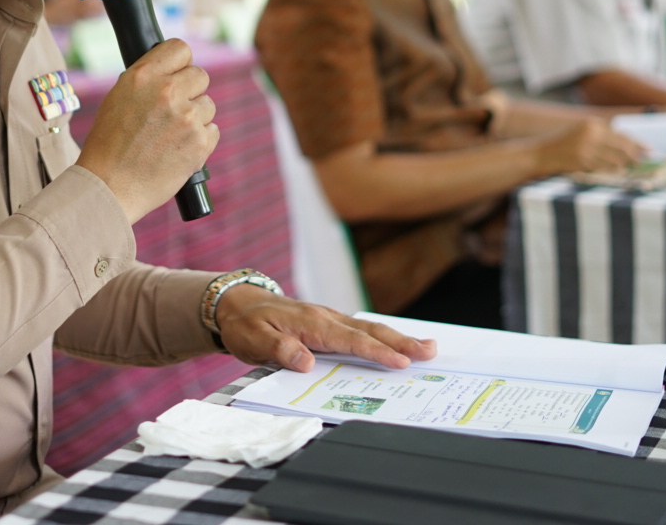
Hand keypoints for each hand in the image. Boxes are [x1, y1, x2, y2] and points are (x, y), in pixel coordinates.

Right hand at [76, 38, 218, 222]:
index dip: (179, 63)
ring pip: (208, 105)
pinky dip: (200, 140)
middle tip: (173, 110)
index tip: (176, 74)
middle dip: (190, 91)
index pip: (180, 48)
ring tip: (170, 136)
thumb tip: (171, 71)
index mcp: (144, 76)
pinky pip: (213, 130)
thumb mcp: (118, 98)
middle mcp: (168, 92)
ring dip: (195, 117)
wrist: (110, 187)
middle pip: (200, 75)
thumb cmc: (108, 145)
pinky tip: (178, 149)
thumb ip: (147, 80)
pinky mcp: (200, 143)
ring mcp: (187, 118)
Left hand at [214, 285, 437, 372]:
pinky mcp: (326, 325)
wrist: (234, 305)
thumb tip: (306, 361)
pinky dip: (381, 337)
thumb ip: (280, 349)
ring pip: (368, 329)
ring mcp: (328, 319)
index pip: (350, 339)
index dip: (377, 351)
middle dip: (401, 341)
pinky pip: (359, 331)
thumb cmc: (245, 323)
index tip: (401, 361)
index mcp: (311, 322)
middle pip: (369, 330)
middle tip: (430, 351)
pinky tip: (395, 344)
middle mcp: (325, 318)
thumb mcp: (254, 339)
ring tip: (426, 347)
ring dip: (397, 338)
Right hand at [532, 117, 643, 177]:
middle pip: (622, 146)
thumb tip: (628, 147)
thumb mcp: (582, 132)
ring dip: (626, 164)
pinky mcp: (582, 161)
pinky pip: (604, 168)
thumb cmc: (562, 144)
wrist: (540, 154)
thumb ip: (602, 136)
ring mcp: (586, 148)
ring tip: (635, 167)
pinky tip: (620, 172)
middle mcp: (591, 134)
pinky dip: (613, 171)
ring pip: (615, 159)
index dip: (638, 143)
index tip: (650, 150)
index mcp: (592, 124)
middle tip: (647, 161)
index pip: (621, 134)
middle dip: (636, 155)